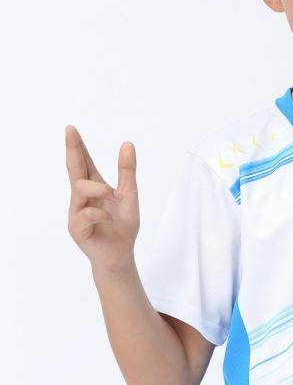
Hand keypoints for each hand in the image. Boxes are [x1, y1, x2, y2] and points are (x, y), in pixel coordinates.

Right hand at [65, 125, 139, 270]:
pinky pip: (85, 214)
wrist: (121, 254)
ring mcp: (76, 211)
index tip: (71, 129)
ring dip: (99, 189)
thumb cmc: (123, 226)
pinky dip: (100, 214)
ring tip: (113, 195)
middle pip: (74, 168)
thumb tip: (127, 144)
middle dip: (72, 149)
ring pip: (80, 188)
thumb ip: (127, 172)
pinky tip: (108, 219)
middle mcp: (82, 197)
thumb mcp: (129, 196)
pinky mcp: (76, 227)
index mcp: (94, 187)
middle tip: (70, 130)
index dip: (78, 146)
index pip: (84, 162)